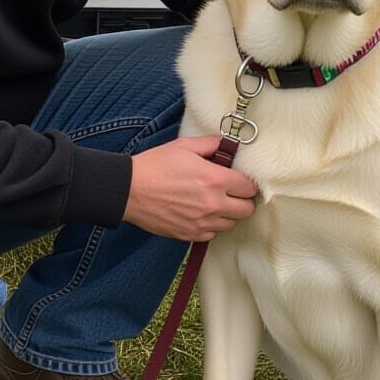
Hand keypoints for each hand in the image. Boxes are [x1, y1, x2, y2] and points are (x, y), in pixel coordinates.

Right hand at [126, 136, 257, 241]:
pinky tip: (202, 214)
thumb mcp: (185, 146)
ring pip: (232, 224)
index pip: (250, 187)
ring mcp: (202, 223)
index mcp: (216, 180)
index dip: (247, 182)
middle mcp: (213, 204)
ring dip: (229, 214)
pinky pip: (213, 234)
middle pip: (247, 210)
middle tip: (233, 192)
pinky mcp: (190, 234)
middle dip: (243, 200)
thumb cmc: (156, 165)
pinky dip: (212, 225)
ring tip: (216, 203)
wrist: (130, 190)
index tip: (240, 180)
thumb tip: (227, 145)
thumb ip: (211, 144)